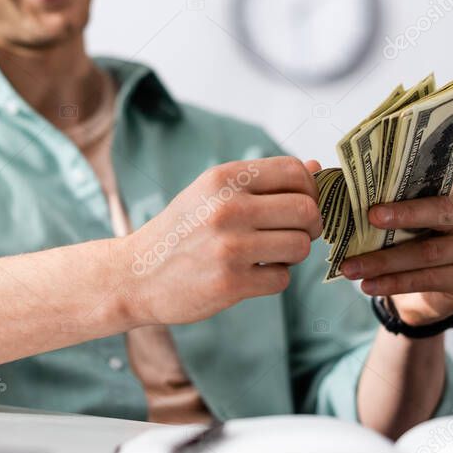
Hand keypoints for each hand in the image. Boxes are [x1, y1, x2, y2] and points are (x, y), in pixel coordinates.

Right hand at [119, 156, 322, 325]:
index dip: (310, 190)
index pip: (295, 172)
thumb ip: (263, 182)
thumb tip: (317, 169)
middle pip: (307, 210)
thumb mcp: (211, 194)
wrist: (134, 275)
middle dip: (310, 225)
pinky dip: (273, 279)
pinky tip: (250, 275)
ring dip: (293, 254)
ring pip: (300, 246)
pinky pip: (282, 279)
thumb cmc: (179, 232)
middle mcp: (227, 208)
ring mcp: (230, 247)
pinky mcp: (230, 283)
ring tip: (269, 255)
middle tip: (294, 234)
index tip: (300, 205)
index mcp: (223, 178)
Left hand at [340, 181, 452, 326]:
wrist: (432, 290)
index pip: (435, 188)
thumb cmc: (415, 243)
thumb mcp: (406, 222)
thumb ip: (392, 205)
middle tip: (368, 223)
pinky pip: (428, 280)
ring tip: (351, 268)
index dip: (405, 198)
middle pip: (440, 214)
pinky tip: (369, 285)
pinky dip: (394, 283)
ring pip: (428, 253)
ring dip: (385, 262)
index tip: (373, 209)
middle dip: (402, 218)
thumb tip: (349, 196)